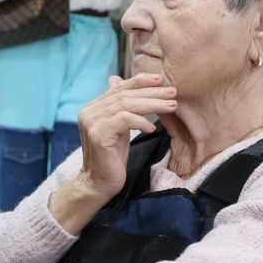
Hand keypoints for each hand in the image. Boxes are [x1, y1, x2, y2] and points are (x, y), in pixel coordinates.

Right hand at [50, 74, 177, 225]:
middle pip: (125, 95)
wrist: (98, 183)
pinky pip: (125, 120)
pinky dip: (141, 122)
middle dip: (152, 93)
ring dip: (152, 105)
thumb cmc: (112, 158)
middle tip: (173, 92)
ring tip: (171, 106)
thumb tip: (125, 86)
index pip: (119, 88)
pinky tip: (152, 128)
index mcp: (93, 107)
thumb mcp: (120, 129)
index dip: (140, 81)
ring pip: (127, 105)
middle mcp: (89, 111)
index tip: (161, 79)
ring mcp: (92, 122)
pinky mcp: (98, 134)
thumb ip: (122, 109)